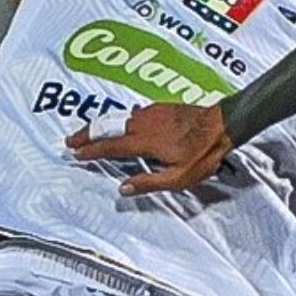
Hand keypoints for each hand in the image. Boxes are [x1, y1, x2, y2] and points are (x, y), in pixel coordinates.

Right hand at [66, 102, 233, 194]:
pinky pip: (133, 112)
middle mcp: (145, 123)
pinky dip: (119, 117)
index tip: (77, 154)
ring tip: (89, 131)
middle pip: (108, 127)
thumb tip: (123, 189)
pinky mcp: (162, 107)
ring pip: (119, 117)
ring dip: (101, 124)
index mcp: (145, 142)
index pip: (111, 146)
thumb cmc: (204, 153)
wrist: (224, 124)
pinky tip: (120, 122)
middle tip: (71, 140)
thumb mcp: (179, 177)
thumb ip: (149, 183)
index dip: (92, 151)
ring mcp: (154, 112)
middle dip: (87, 133)